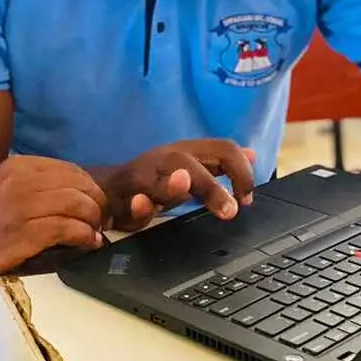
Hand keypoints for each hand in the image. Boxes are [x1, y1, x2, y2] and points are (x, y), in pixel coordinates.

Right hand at [0, 156, 106, 282]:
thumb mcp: (4, 187)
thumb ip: (36, 186)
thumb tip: (77, 198)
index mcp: (21, 166)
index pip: (71, 170)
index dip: (91, 188)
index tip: (96, 205)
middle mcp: (23, 179)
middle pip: (80, 185)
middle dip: (98, 204)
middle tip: (101, 221)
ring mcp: (23, 205)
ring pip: (78, 204)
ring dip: (93, 221)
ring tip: (94, 234)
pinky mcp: (24, 232)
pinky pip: (68, 228)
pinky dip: (84, 236)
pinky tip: (85, 243)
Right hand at [98, 140, 257, 231]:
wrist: (107, 190)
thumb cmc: (154, 181)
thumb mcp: (191, 167)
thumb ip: (219, 163)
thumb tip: (253, 154)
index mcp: (187, 151)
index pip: (222, 149)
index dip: (241, 172)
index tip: (247, 199)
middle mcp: (166, 159)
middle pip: (192, 162)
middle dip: (213, 187)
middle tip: (231, 211)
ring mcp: (144, 176)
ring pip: (160, 176)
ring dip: (176, 184)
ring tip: (185, 187)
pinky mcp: (124, 195)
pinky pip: (132, 199)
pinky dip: (139, 204)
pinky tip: (142, 205)